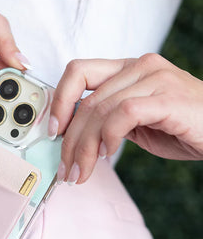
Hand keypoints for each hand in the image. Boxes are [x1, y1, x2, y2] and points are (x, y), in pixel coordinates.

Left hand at [48, 53, 202, 183]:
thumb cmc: (184, 127)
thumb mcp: (137, 122)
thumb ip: (108, 119)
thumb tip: (73, 134)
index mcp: (129, 68)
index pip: (78, 71)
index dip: (60, 100)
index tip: (53, 131)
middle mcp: (140, 67)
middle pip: (86, 98)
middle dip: (69, 139)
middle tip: (66, 167)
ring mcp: (154, 78)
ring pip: (100, 110)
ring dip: (84, 147)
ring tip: (81, 172)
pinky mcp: (167, 97)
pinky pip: (123, 115)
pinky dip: (109, 138)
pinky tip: (107, 154)